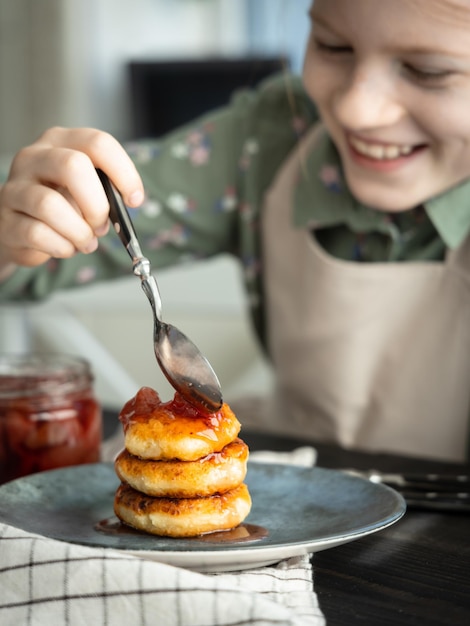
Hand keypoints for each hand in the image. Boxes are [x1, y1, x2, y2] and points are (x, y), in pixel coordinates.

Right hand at [0, 127, 143, 268]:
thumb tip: (123, 206)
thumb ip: (105, 191)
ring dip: (79, 232)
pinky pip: (38, 233)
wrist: (21, 229)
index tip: (134, 200)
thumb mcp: (87, 190)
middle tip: (102, 225)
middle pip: (74, 166)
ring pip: (50, 205)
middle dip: (97, 204)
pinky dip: (61, 247)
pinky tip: (66, 247)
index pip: (98, 143)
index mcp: (61, 142)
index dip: (124, 173)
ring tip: (85, 241)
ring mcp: (15, 187)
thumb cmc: (63, 206)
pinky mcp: (5, 219)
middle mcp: (34, 157)